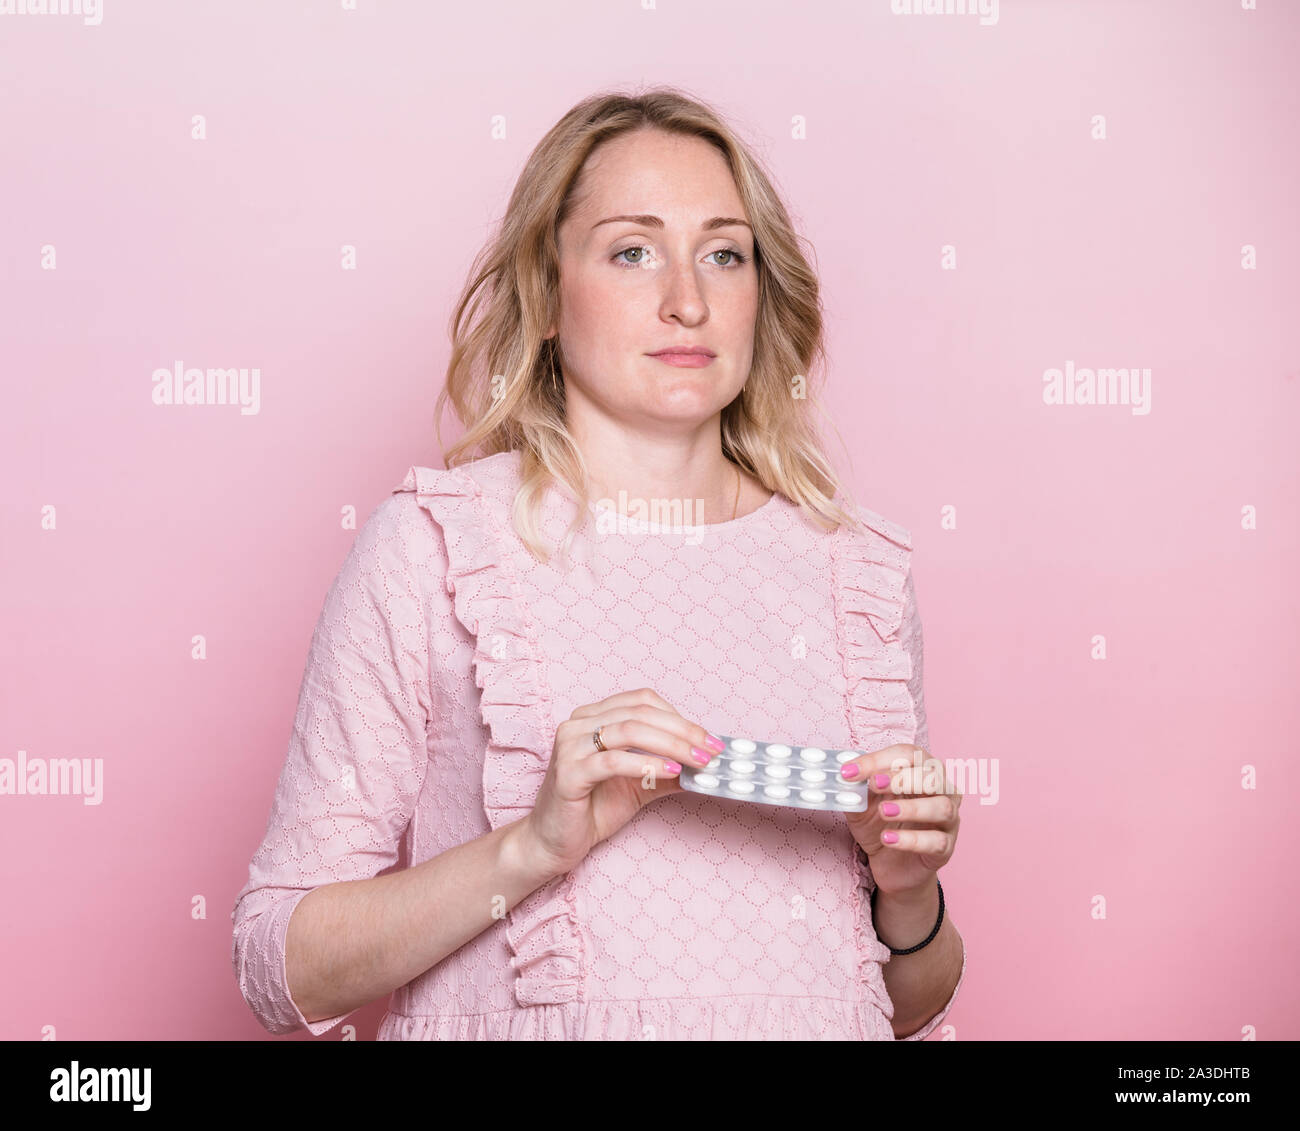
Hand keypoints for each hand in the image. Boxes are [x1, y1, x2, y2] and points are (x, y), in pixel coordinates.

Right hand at [520, 687, 722, 877]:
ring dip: (671, 744)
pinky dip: (646, 764)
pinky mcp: (568, 773)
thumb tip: (708, 762)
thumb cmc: (593, 809)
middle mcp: (577, 724)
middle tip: (711, 751)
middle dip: (683, 731)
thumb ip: (669, 768)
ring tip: (697, 761)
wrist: (553, 843)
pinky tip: (670, 771)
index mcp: (592, 717)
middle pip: (639, 713)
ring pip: (629, 731)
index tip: (709, 739)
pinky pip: (613, 761)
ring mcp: (569, 746)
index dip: (679, 716)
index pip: (642, 701)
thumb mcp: (640, 784)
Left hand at [839, 744, 960, 896]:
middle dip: (902, 778)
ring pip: (942, 807)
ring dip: (911, 807)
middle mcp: (942, 792)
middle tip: (873, 784)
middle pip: (933, 775)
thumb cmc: (881, 826)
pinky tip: (888, 839)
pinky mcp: (946, 849)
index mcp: (922, 772)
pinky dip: (911, 839)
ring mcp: (948, 821)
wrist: (890, 866)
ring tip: (884, 812)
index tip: (850, 771)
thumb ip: (856, 789)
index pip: (908, 755)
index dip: (879, 760)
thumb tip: (844, 773)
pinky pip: (936, 842)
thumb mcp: (863, 805)